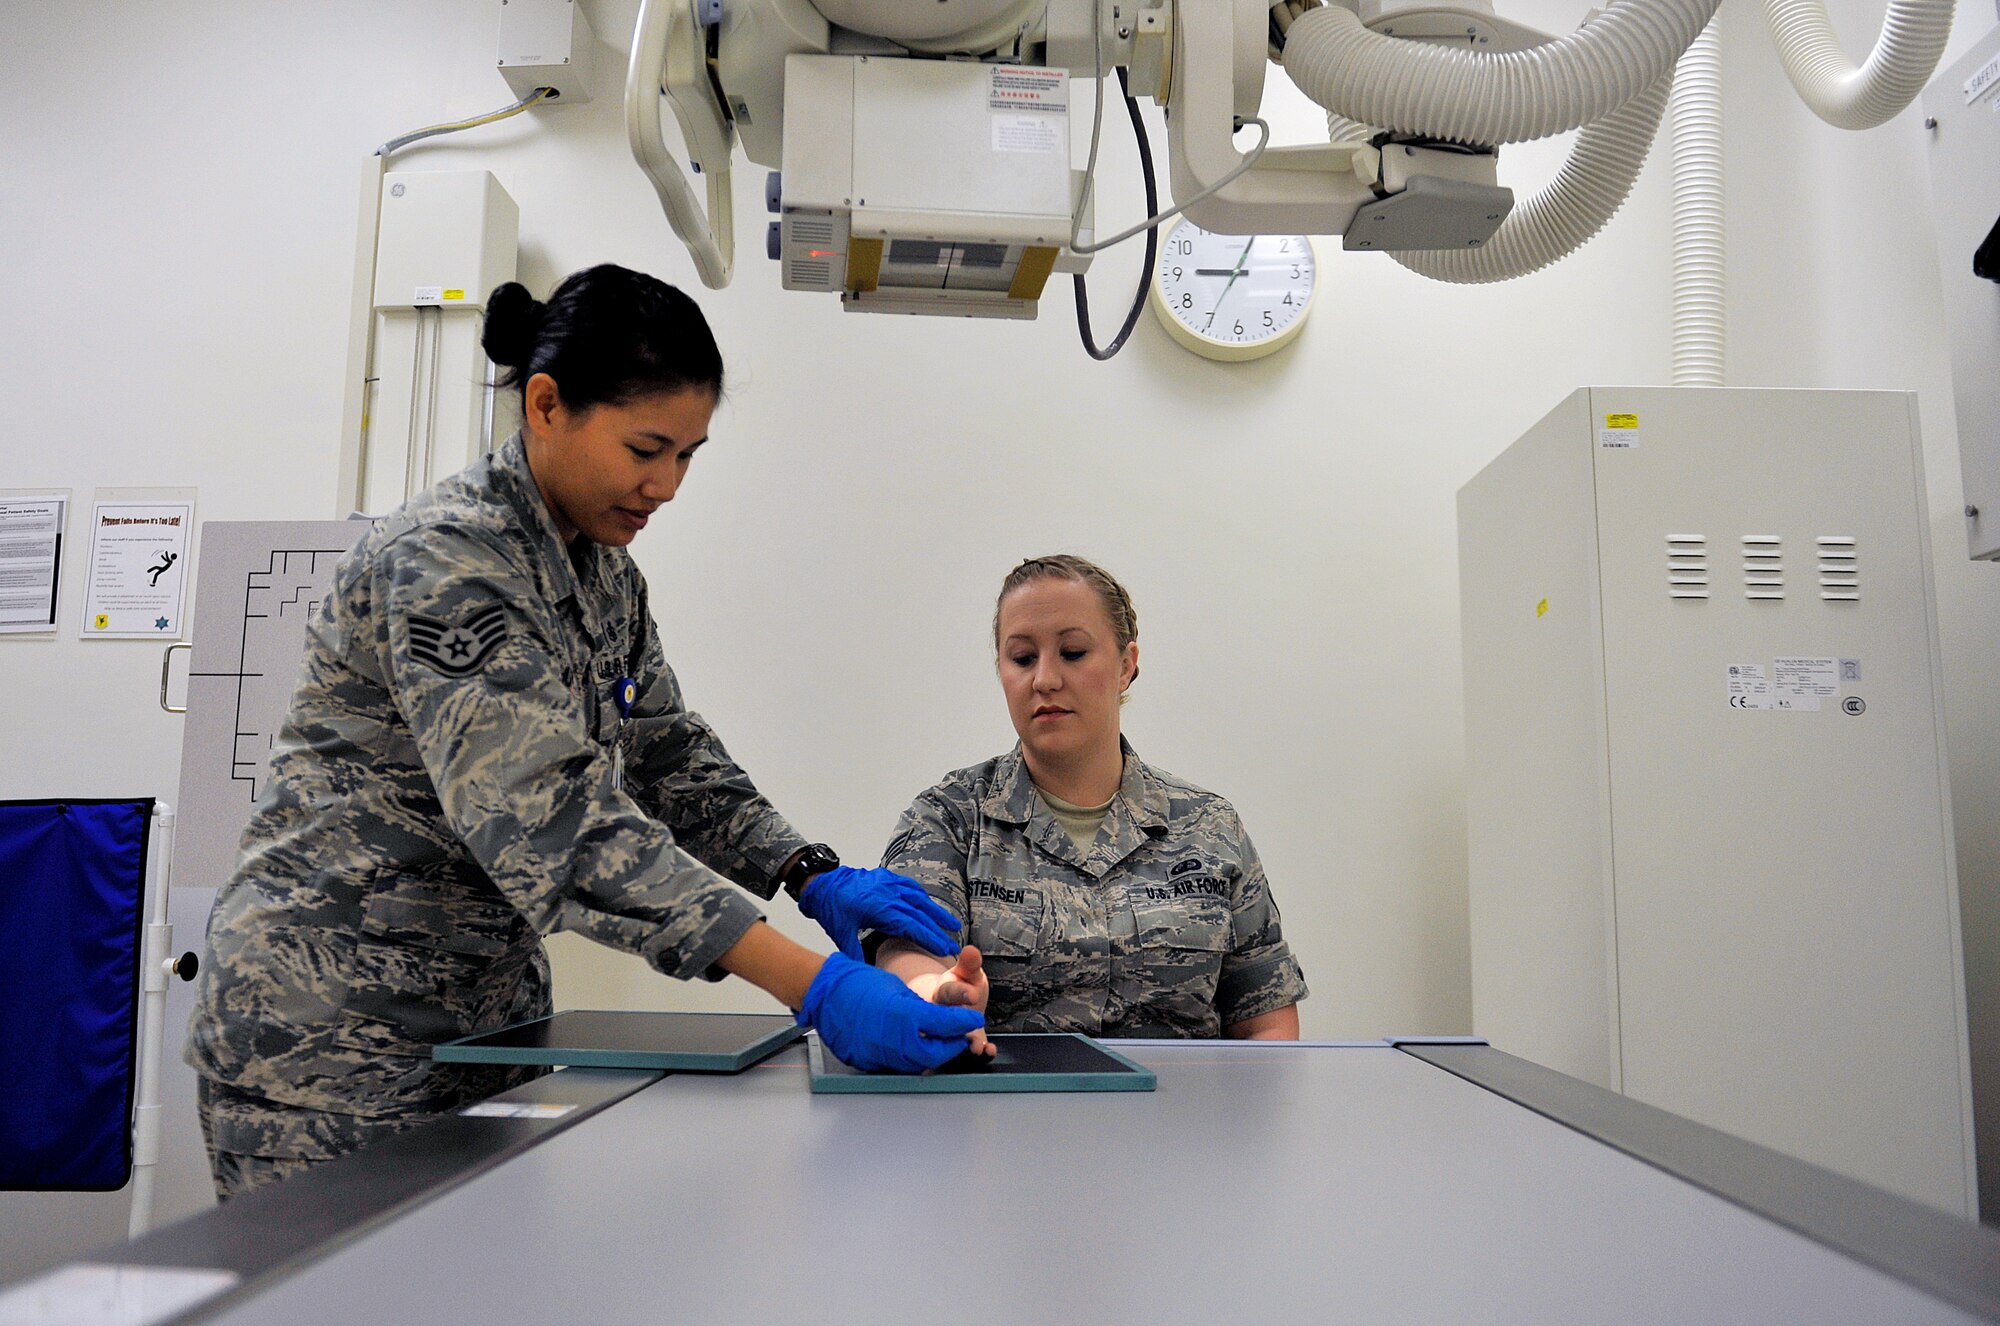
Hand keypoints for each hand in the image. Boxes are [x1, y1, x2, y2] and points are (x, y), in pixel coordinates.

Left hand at [796, 865, 961, 959]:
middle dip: (938, 930)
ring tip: (952, 924)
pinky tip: (929, 905)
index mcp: (879, 908)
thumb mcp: (841, 933)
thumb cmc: (831, 906)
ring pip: (919, 899)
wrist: (822, 882)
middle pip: (920, 914)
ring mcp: (890, 884)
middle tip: (953, 944)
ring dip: (936, 912)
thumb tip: (864, 973)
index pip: (911, 925)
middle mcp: (888, 894)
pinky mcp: (887, 878)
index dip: (929, 937)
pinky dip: (922, 897)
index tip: (943, 948)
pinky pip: (910, 887)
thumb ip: (855, 953)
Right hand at [798, 952, 983, 1072]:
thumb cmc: (857, 985)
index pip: (945, 1024)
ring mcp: (879, 1055)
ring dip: (932, 1055)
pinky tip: (914, 1048)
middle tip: (960, 1035)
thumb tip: (941, 1016)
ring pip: (917, 1064)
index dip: (962, 1022)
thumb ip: (920, 1006)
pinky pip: (898, 1066)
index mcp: (903, 1015)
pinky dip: (911, 1059)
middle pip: (935, 1054)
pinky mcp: (869, 1063)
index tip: (973, 1019)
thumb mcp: (896, 988)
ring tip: (940, 1042)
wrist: (826, 995)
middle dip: (951, 1046)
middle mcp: (892, 1040)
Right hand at [904, 946, 994, 1056]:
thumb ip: (970, 964)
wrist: (956, 1003)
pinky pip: (966, 1051)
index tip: (974, 995)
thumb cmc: (962, 985)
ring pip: (953, 1040)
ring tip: (977, 1048)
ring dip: (966, 1045)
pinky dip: (979, 1053)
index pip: (949, 992)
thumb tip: (971, 950)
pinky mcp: (961, 1044)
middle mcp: (942, 1014)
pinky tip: (989, 1051)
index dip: (960, 993)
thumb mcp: (967, 972)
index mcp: (943, 992)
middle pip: (946, 1021)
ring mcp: (950, 1031)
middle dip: (960, 1027)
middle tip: (971, 1031)